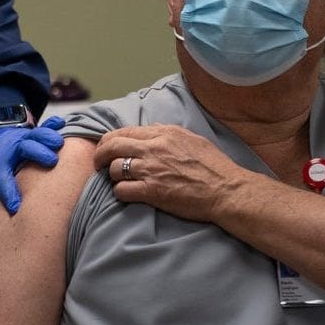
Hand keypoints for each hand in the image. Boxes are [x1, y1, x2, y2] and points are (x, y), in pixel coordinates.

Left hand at [0, 116, 64, 214]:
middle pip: (25, 148)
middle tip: (51, 162)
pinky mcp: (36, 131)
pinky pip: (45, 125)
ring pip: (37, 134)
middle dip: (38, 153)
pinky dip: (54, 123)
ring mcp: (26, 138)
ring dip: (48, 136)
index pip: (3, 178)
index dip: (8, 193)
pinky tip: (61, 123)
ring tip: (59, 144)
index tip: (15, 207)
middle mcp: (14, 148)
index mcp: (0, 163)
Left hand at [94, 124, 245, 221]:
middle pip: (112, 145)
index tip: (107, 147)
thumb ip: (168, 133)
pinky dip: (120, 192)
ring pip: (113, 168)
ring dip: (112, 175)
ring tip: (118, 180)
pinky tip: (128, 194)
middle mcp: (154, 148)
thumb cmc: (214, 166)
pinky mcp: (152, 191)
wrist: (226, 190)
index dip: (110, 139)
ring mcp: (151, 170)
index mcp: (164, 133)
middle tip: (98, 163)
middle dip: (100, 154)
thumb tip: (150, 130)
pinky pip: (121, 190)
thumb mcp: (192, 139)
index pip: (125, 130)